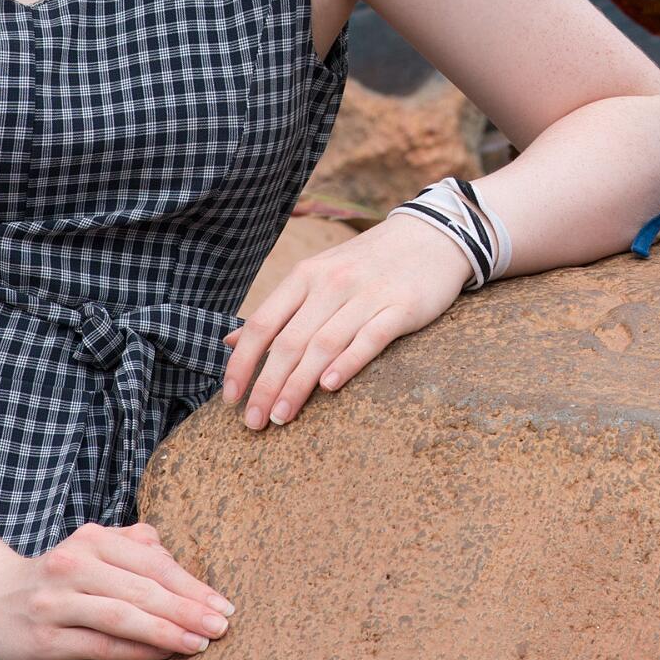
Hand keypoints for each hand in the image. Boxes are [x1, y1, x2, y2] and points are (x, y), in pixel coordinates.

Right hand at [0, 521, 232, 659]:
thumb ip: (135, 545)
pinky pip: (100, 645)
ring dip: (166, 630)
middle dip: (188, 608)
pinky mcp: (45, 637)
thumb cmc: (59, 576)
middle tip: (221, 625)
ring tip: (199, 642)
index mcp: (92, 539)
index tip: (223, 603)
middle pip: (143, 588)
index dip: (192, 584)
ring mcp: (56, 602)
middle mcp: (73, 565)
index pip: (153, 561)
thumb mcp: (92, 549)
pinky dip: (136, 650)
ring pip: (123, 616)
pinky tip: (163, 654)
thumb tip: (176, 558)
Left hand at [221, 213, 468, 428]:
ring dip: (298, 384)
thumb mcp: (318, 276)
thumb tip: (231, 341)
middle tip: (254, 422)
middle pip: (291, 341)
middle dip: (267, 385)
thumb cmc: (366, 265)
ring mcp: (368, 294)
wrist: (430, 237)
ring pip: (324, 344)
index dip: (242, 362)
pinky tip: (329, 386)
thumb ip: (279, 310)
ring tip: (281, 416)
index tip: (229, 397)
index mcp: (306, 276)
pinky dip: (348, 362)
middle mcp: (332, 283)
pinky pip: (371, 337)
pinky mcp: (402, 307)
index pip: (264, 323)